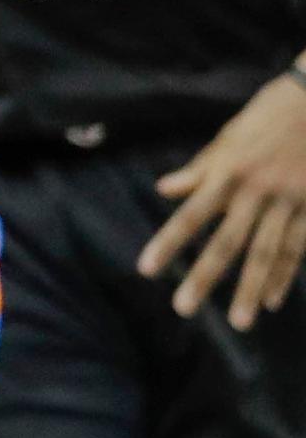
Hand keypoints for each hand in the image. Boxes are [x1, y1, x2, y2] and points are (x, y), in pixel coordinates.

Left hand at [140, 68, 305, 327]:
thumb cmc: (269, 115)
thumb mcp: (228, 137)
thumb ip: (199, 169)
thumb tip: (164, 189)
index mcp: (228, 173)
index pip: (190, 215)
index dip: (168, 243)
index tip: (146, 269)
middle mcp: (256, 191)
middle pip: (227, 242)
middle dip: (205, 277)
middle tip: (183, 309)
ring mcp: (289, 199)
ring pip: (267, 253)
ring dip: (250, 289)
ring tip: (239, 322)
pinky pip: (298, 246)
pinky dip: (285, 275)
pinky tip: (271, 300)